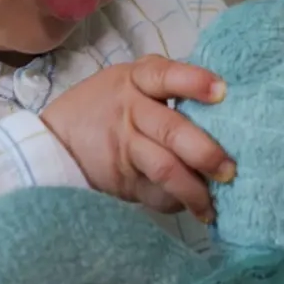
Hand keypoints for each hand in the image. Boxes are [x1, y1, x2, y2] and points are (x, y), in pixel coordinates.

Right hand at [42, 56, 233, 220]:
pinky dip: (176, 202)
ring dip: (194, 190)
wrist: (53, 142)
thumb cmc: (105, 106)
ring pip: (165, 168)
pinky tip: (191, 208)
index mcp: (136, 79)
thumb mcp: (128, 83)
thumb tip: (226, 111)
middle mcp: (131, 110)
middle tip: (230, 170)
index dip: (194, 83)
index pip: (166, 75)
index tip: (222, 93)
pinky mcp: (122, 179)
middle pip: (172, 130)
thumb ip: (166, 88)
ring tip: (214, 205)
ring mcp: (124, 147)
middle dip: (206, 152)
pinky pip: (154, 194)